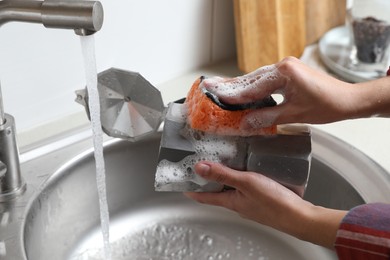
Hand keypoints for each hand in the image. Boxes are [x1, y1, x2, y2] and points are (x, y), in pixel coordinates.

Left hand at [185, 162, 346, 248]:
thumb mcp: (245, 183)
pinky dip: (241, 176)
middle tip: (202, 163)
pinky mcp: (261, 198)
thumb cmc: (274, 203)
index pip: (204, 196)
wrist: (300, 216)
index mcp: (230, 202)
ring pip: (232, 188)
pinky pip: (246, 186)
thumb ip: (223, 174)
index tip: (182, 182)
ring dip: (225, 176)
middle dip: (208, 179)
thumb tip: (199, 168)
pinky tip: (249, 167)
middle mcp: (238, 203)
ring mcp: (250, 202)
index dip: (192, 189)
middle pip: (217, 191)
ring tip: (224, 160)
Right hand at [201, 57, 363, 127]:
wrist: (348, 100)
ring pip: (256, 79)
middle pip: (251, 79)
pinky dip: (252, 89)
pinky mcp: (288, 73)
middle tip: (209, 87)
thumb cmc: (327, 105)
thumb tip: (245, 124)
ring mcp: (285, 68)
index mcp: (284, 72)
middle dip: (230, 86)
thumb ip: (266, 118)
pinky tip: (241, 93)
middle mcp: (283, 65)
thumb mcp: (293, 115)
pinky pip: (265, 81)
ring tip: (220, 90)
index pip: (253, 87)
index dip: (234, 95)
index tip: (216, 97)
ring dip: (240, 87)